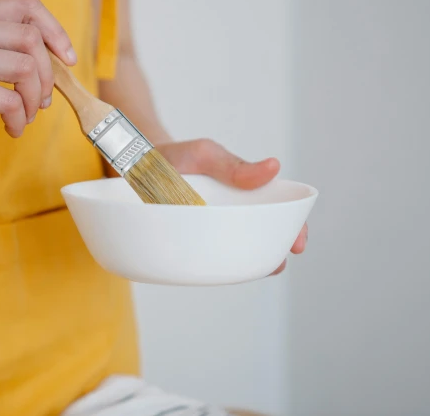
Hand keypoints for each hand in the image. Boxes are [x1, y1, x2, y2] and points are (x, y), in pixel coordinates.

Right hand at [0, 0, 75, 158]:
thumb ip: (3, 49)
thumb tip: (57, 59)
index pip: (25, 5)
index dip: (55, 30)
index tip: (67, 58)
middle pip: (30, 38)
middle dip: (47, 75)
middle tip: (42, 101)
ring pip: (24, 68)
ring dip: (35, 100)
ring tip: (26, 116)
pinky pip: (8, 101)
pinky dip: (19, 120)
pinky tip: (12, 129)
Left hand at [155, 139, 307, 275]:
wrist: (132, 165)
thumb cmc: (176, 157)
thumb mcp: (205, 154)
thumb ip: (234, 164)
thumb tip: (274, 167)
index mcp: (242, 194)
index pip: (278, 213)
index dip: (293, 229)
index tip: (297, 244)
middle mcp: (229, 216)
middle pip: (262, 239)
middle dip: (274, 253)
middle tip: (275, 263)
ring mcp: (207, 233)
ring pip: (235, 254)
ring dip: (247, 265)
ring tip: (249, 270)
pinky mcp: (185, 245)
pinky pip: (204, 262)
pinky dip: (214, 269)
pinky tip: (214, 274)